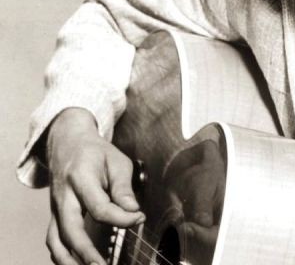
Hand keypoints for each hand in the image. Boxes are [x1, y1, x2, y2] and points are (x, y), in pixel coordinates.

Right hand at [44, 108, 144, 264]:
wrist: (68, 144)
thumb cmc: (96, 153)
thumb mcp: (116, 160)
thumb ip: (123, 187)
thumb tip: (132, 211)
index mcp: (81, 177)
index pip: (99, 207)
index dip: (121, 218)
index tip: (139, 218)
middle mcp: (64, 195)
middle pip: (71, 229)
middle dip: (86, 251)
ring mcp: (55, 207)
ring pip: (55, 240)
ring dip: (70, 260)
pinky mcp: (54, 215)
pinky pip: (52, 240)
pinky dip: (61, 256)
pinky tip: (75, 264)